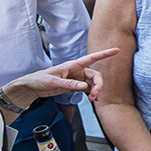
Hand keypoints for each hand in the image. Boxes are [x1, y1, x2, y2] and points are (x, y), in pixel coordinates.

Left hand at [4, 48, 119, 106]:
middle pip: (95, 75)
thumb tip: (83, 87)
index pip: (92, 58)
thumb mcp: (53, 81)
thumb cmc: (40, 79)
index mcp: (73, 65)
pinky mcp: (75, 87)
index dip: (105, 54)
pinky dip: (92, 94)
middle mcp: (77, 71)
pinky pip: (88, 89)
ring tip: (92, 99)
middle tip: (95, 95)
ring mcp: (77, 79)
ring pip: (93, 83)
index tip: (116, 50)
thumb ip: (69, 84)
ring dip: (96, 91)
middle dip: (99, 85)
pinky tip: (92, 100)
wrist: (33, 87)